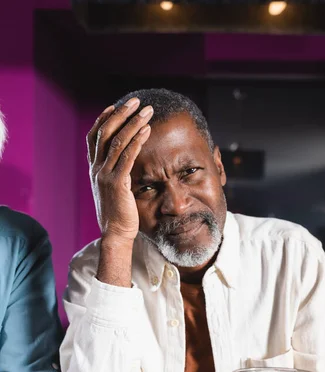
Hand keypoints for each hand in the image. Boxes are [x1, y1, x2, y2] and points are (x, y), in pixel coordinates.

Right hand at [86, 98, 152, 241]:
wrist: (115, 234)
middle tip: (136, 101)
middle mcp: (96, 169)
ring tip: (147, 111)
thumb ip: (115, 173)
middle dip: (121, 114)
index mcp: (94, 169)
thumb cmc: (118, 213)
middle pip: (105, 132)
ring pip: (117, 141)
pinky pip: (127, 157)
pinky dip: (137, 141)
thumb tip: (124, 162)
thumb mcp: (112, 189)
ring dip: (133, 123)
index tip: (115, 106)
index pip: (94, 137)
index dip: (104, 119)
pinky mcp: (117, 184)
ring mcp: (105, 175)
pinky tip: (147, 130)